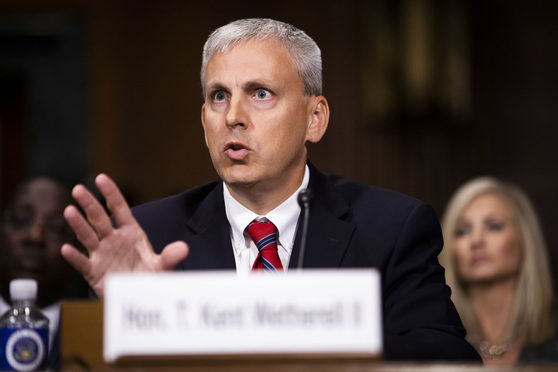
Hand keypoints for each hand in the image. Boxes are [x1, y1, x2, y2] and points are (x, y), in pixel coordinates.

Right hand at [61, 174, 188, 297]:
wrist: (138, 297)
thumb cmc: (148, 277)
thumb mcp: (162, 266)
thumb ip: (170, 257)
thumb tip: (183, 248)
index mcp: (130, 232)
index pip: (119, 208)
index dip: (111, 193)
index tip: (100, 178)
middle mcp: (113, 239)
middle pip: (99, 219)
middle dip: (90, 204)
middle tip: (79, 189)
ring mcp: (102, 254)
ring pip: (87, 236)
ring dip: (78, 225)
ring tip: (69, 211)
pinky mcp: (94, 271)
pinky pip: (82, 263)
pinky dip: (74, 257)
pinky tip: (66, 249)